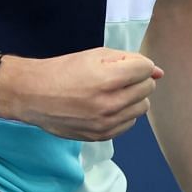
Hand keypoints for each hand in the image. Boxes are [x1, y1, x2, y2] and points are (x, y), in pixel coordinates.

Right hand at [0, 49, 160, 140]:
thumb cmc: (64, 70)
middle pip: (147, 88)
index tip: (121, 65)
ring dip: (133, 97)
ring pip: (142, 107)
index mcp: (108, 79)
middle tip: (115, 78)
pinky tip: (107, 107)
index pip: (146, 69)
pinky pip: (130, 123)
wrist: (33, 95)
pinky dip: (124, 113)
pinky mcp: (101, 136)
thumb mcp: (95, 55)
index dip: (137, 63)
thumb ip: (130, 60)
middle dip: (136, 79)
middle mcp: (110, 104)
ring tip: (111, 92)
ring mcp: (106, 123)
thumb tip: (159, 71)